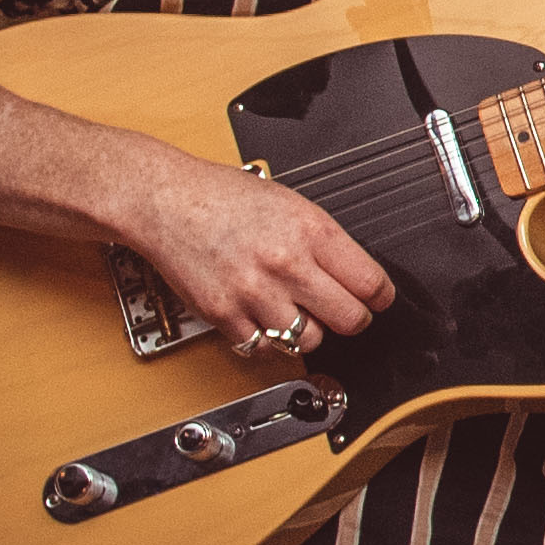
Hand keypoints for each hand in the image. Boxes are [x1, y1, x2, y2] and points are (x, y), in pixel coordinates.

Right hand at [118, 147, 392, 355]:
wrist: (164, 200)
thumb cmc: (222, 197)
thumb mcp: (290, 204)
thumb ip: (324, 241)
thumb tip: (356, 274)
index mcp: (312, 232)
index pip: (372, 285)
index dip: (379, 298)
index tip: (376, 301)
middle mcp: (287, 264)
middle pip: (350, 320)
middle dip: (351, 319)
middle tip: (343, 313)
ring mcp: (255, 292)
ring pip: (307, 341)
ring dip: (306, 331)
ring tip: (295, 312)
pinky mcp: (224, 314)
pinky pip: (262, 347)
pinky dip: (266, 339)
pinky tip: (262, 318)